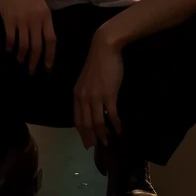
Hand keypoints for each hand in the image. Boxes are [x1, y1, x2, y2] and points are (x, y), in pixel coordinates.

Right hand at [0, 0, 56, 70]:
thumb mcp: (41, 5)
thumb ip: (43, 21)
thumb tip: (43, 41)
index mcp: (46, 16)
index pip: (51, 40)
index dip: (50, 55)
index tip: (48, 67)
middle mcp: (35, 20)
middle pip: (37, 46)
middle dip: (35, 61)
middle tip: (32, 71)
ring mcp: (21, 20)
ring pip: (24, 45)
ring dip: (22, 56)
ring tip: (20, 61)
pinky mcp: (9, 19)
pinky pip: (11, 38)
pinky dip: (10, 47)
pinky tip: (9, 50)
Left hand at [73, 29, 124, 147]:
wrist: (104, 48)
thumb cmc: (98, 63)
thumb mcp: (86, 81)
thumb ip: (86, 94)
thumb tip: (91, 108)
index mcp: (77, 94)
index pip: (77, 119)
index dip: (82, 133)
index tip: (87, 142)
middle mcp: (83, 98)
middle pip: (85, 123)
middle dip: (90, 137)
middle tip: (96, 146)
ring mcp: (95, 97)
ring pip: (96, 122)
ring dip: (102, 134)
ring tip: (108, 141)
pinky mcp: (108, 94)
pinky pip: (110, 114)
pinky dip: (115, 124)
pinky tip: (119, 129)